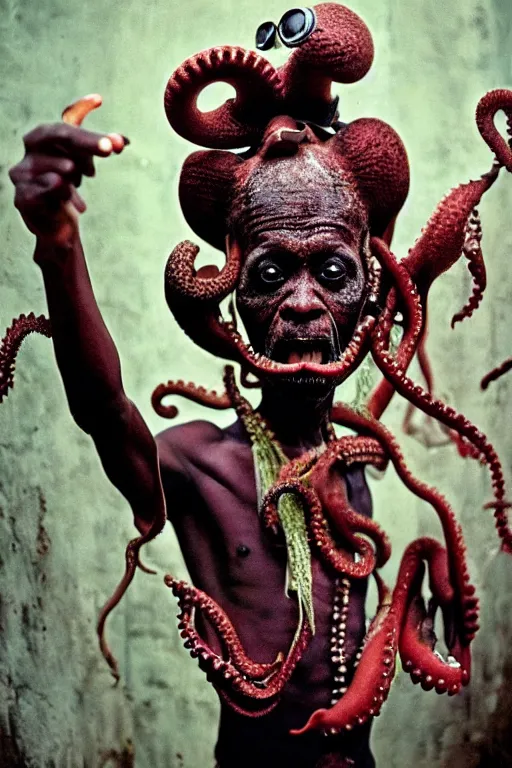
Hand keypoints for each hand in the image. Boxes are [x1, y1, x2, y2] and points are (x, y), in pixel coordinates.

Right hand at [8, 94, 127, 246]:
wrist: (56, 226)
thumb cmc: (68, 188)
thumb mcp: (84, 163)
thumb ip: (101, 148)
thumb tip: (124, 141)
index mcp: (45, 135)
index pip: (66, 117)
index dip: (81, 107)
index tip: (99, 100)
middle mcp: (30, 147)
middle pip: (60, 134)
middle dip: (87, 140)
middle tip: (112, 147)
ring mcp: (23, 171)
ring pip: (62, 166)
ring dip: (76, 176)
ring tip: (77, 183)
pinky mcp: (23, 196)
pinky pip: (55, 188)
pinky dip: (68, 195)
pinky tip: (73, 202)